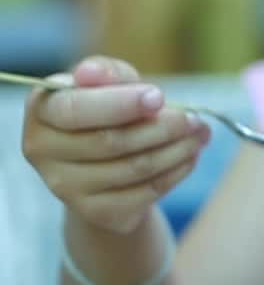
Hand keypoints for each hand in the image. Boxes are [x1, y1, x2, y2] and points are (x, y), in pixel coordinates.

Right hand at [22, 55, 210, 233]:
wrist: (104, 163)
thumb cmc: (107, 110)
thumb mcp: (109, 83)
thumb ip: (107, 72)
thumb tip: (91, 72)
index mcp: (41, 110)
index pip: (76, 110)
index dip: (120, 104)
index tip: (159, 96)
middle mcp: (42, 151)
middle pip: (110, 142)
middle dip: (161, 127)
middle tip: (194, 118)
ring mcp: (65, 187)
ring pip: (132, 168)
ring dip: (176, 150)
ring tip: (200, 134)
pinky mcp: (94, 212)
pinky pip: (143, 193)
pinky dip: (174, 173)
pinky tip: (189, 158)